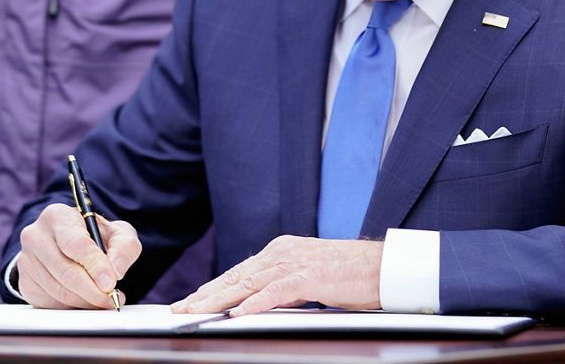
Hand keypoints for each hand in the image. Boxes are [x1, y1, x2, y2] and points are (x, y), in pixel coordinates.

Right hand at [16, 202, 140, 308]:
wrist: (73, 244)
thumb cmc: (96, 236)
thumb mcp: (118, 233)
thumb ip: (124, 247)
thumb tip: (115, 272)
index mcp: (57, 216)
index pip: (76, 244)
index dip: (95, 266)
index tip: (111, 283)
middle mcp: (35, 236)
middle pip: (66, 271)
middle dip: (93, 290)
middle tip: (112, 299)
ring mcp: (26, 261)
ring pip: (59, 290)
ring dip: (86, 301)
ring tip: (105, 300)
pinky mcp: (25, 283)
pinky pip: (50, 302)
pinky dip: (73, 306)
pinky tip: (87, 300)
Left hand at [172, 236, 382, 315]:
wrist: (383, 266)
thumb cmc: (351, 275)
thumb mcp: (310, 277)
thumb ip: (284, 285)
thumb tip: (260, 301)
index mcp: (282, 250)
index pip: (240, 270)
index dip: (213, 287)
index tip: (191, 300)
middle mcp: (283, 252)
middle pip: (237, 275)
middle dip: (206, 294)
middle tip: (181, 309)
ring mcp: (296, 262)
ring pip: (249, 283)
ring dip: (220, 299)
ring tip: (197, 312)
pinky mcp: (311, 276)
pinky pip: (276, 291)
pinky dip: (254, 303)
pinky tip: (237, 313)